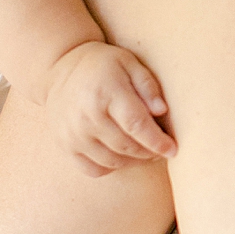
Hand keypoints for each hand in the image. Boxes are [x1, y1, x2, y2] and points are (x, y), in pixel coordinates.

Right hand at [42, 42, 174, 176]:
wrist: (61, 68)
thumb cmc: (103, 66)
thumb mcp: (129, 63)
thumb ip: (148, 86)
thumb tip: (162, 111)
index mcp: (105, 92)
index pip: (136, 125)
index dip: (157, 141)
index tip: (173, 149)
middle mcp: (86, 116)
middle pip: (127, 146)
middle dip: (149, 152)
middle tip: (161, 148)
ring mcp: (73, 134)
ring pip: (113, 161)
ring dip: (134, 160)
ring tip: (144, 151)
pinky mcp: (65, 146)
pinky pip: (94, 170)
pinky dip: (112, 167)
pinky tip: (121, 155)